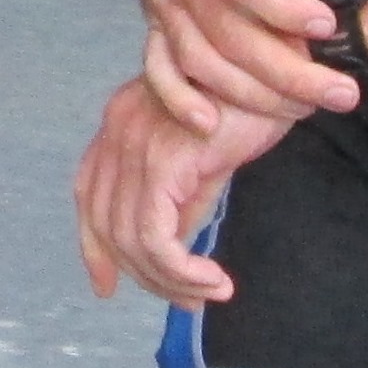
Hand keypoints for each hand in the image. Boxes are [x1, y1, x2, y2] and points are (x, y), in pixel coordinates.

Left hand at [74, 78, 291, 308]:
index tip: (106, 285)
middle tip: (186, 300)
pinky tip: (213, 281)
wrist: (280, 68)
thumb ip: (184, 195)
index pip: (87, 193)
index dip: (93, 246)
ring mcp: (134, 147)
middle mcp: (116, 130)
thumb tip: (177, 246)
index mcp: (120, 121)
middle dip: (140, 274)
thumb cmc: (253, 100)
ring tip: (208, 292)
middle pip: (104, 224)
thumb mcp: (209, 154)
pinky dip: (181, 272)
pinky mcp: (162, 165)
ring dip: (169, 280)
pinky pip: (156, 239)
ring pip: (130, 240)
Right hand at [123, 0, 367, 132]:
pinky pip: (159, 68)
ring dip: (253, 96)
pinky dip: (178, 100)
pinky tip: (212, 124)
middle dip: (289, 74)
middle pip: (229, 38)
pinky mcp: (155, 19)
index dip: (284, 9)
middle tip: (343, 94)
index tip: (326, 25)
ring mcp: (162, 1)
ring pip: (202, 63)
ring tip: (306, 109)